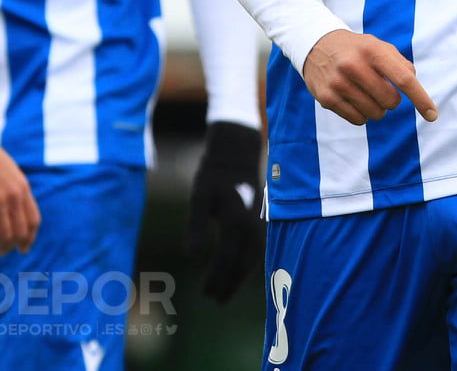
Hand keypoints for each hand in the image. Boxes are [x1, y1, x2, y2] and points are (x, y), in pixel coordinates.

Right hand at [0, 128, 39, 255]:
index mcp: (23, 187)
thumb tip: (12, 211)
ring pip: (3, 237)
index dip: (29, 238)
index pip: (33, 221)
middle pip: (19, 233)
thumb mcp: (7, 170)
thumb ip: (13, 190)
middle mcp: (14, 195)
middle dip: (9, 246)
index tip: (22, 248)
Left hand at [185, 121, 262, 301]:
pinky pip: (258, 251)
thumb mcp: (199, 197)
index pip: (226, 259)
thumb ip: (196, 226)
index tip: (205, 294)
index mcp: (236, 221)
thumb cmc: (214, 176)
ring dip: (238, 278)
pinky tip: (238, 272)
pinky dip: (247, 266)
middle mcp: (252, 227)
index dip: (216, 279)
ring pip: (252, 260)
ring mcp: (261, 225)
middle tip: (214, 300)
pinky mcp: (264, 223)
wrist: (236, 156)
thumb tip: (192, 256)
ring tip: (224, 292)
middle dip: (227, 284)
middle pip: (241, 265)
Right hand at [301, 30, 436, 125]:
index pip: (403, 79)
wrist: (316, 45)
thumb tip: (414, 87)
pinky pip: (358, 120)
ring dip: (376, 108)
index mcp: (372, 50)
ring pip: (375, 114)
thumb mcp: (379, 46)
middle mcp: (353, 65)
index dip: (421, 99)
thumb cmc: (357, 49)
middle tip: (380, 89)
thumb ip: (401, 65)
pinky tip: (352, 99)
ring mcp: (338, 82)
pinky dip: (361, 114)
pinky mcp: (326, 97)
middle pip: (391, 101)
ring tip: (364, 93)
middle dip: (391, 100)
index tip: (433, 115)